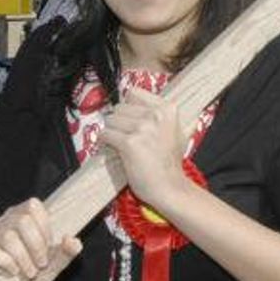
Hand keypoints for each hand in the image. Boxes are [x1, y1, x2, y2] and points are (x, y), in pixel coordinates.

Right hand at [0, 198, 82, 280]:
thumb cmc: (23, 278)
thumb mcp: (48, 269)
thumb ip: (64, 255)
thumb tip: (74, 240)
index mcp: (20, 219)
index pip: (33, 206)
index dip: (44, 227)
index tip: (48, 247)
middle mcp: (1, 223)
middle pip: (22, 220)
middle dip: (36, 246)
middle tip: (39, 264)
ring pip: (8, 237)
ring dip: (23, 259)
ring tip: (27, 272)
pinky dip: (6, 265)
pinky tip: (10, 274)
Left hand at [98, 87, 188, 208]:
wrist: (170, 187)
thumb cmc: (169, 163)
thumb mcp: (174, 130)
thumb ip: (158, 114)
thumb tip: (132, 102)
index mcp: (168, 109)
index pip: (133, 93)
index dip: (128, 108)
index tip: (129, 119)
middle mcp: (156, 115)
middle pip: (120, 107)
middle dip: (119, 122)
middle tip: (127, 137)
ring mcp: (143, 128)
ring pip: (110, 120)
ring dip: (112, 132)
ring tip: (123, 145)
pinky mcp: (129, 143)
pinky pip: (105, 134)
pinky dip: (105, 142)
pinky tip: (115, 149)